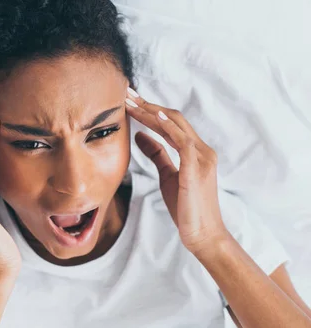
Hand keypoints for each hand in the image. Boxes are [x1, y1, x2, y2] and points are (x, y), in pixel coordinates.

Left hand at [125, 89, 229, 254]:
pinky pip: (182, 141)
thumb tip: (139, 136)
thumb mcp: (167, 175)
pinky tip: (154, 115)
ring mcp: (202, 157)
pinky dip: (168, 126)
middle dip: (148, 104)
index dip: (150, 110)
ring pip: (175, 125)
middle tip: (126, 93)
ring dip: (151, 111)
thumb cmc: (185, 207)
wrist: (202, 234)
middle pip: (173, 118)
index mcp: (195, 151)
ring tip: (131, 101)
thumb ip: (156, 154)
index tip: (129, 100)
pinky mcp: (197, 168)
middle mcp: (202, 149)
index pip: (171, 123)